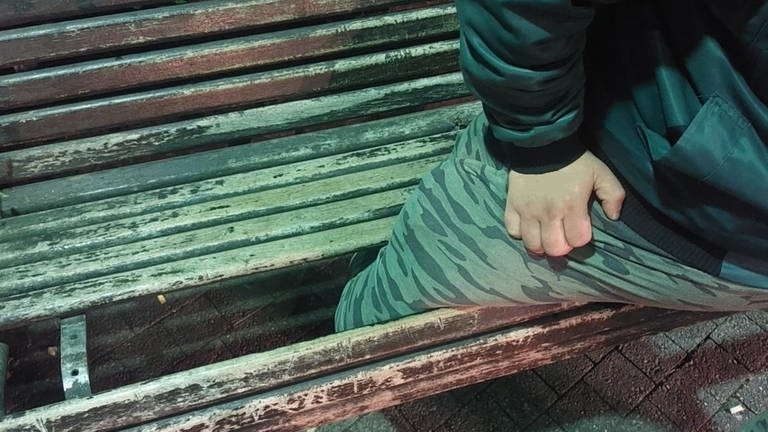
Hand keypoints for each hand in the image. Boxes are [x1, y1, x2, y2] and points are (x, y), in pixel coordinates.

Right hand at [505, 150, 624, 256]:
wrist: (543, 143)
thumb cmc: (575, 161)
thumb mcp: (601, 173)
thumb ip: (613, 195)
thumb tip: (613, 216)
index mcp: (572, 205)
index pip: (577, 240)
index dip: (580, 239)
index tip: (579, 230)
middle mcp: (549, 212)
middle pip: (554, 248)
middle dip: (561, 246)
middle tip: (562, 236)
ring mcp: (528, 211)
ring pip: (533, 245)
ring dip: (541, 244)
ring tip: (545, 235)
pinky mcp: (512, 206)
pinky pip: (513, 231)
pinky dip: (521, 233)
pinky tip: (529, 226)